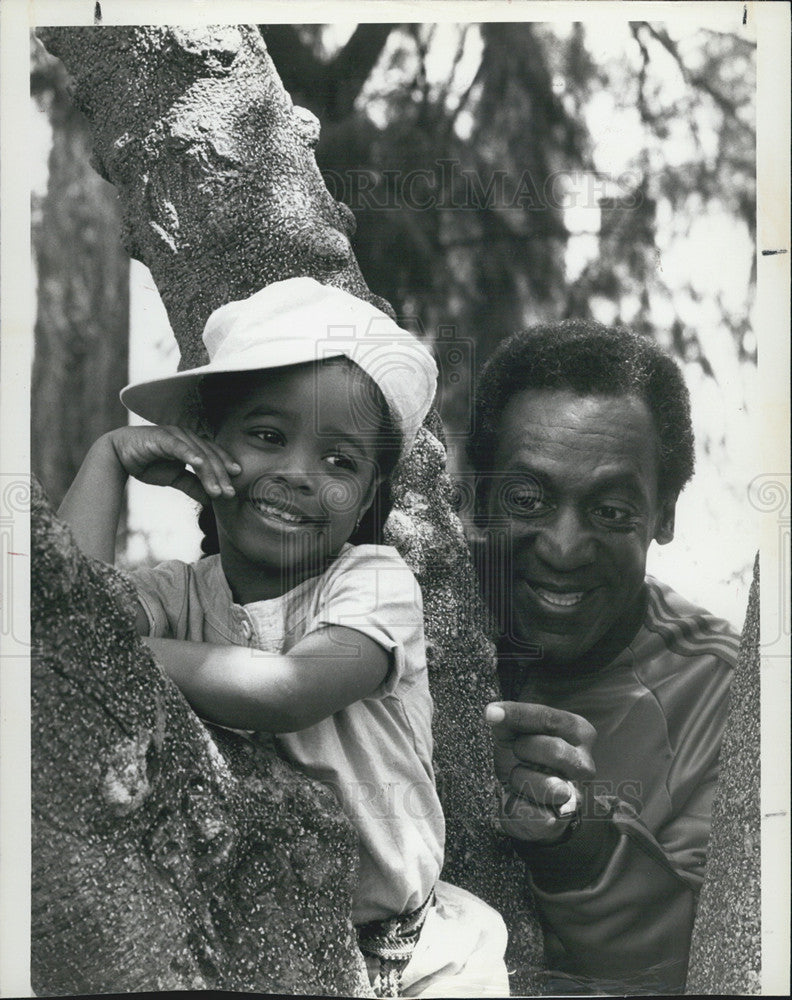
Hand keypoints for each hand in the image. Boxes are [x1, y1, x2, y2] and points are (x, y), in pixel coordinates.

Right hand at [106, 426, 240, 504]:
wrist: (118, 456)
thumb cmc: (148, 463)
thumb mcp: (174, 479)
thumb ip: (193, 486)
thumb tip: (211, 501)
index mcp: (193, 445)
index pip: (214, 458)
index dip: (225, 471)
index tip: (235, 487)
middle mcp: (187, 438)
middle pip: (210, 457)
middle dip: (221, 476)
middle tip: (230, 494)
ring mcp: (176, 435)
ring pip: (198, 454)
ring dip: (209, 473)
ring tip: (217, 490)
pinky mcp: (162, 437)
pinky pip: (179, 446)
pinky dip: (190, 454)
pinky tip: (199, 464)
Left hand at [485, 701, 595, 843]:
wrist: (526, 795)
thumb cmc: (524, 753)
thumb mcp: (515, 729)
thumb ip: (508, 717)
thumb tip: (492, 712)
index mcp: (578, 732)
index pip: (549, 718)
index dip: (518, 715)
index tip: (491, 713)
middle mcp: (585, 764)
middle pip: (553, 750)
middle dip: (524, 749)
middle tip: (518, 752)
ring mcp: (576, 794)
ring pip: (548, 786)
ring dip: (520, 778)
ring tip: (519, 776)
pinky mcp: (559, 822)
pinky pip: (536, 815)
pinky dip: (517, 805)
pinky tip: (516, 797)